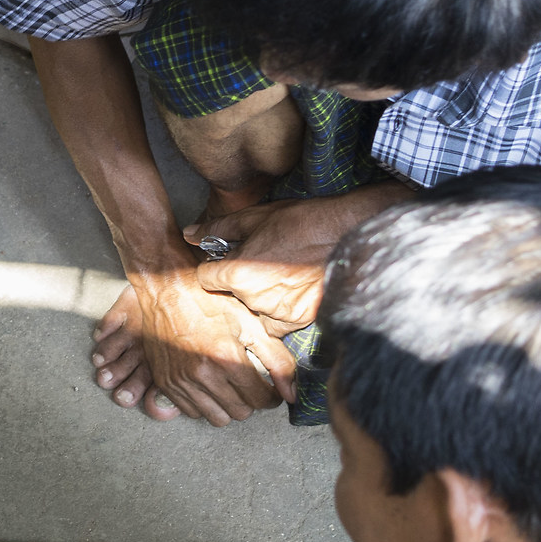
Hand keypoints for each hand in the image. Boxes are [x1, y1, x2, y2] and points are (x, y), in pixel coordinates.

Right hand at [93, 269, 293, 425]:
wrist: (164, 292)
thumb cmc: (209, 301)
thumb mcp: (250, 322)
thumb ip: (277, 359)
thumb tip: (292, 393)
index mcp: (225, 358)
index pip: (260, 400)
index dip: (271, 398)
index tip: (269, 390)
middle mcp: (202, 374)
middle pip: (240, 412)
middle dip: (250, 401)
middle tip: (249, 384)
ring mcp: (181, 381)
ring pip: (217, 418)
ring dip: (228, 406)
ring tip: (229, 387)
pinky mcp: (166, 383)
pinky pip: (193, 412)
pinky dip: (205, 404)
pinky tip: (208, 386)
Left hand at [189, 189, 404, 335]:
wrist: (350, 234)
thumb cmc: (304, 222)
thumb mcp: (257, 217)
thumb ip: (220, 228)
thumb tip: (190, 233)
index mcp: (237, 273)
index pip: (207, 279)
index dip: (215, 268)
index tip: (227, 261)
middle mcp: (253, 299)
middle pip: (232, 295)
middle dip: (241, 282)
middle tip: (265, 262)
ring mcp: (276, 314)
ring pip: (254, 309)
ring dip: (262, 298)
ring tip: (284, 274)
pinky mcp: (298, 322)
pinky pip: (276, 323)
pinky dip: (281, 312)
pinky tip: (294, 290)